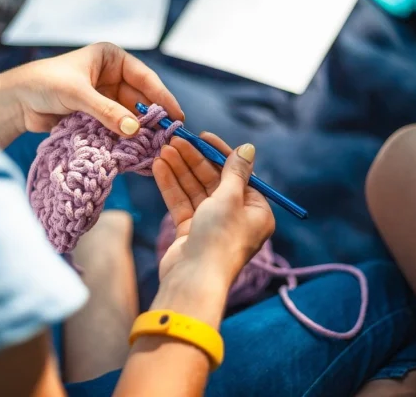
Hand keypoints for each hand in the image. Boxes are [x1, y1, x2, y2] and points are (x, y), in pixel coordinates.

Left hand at [0, 43, 183, 146]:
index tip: (176, 116)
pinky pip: (116, 128)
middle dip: (152, 119)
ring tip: (155, 149)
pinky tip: (135, 152)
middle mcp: (111, 76)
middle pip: (140, 99)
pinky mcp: (96, 117)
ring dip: (139, 132)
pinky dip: (125, 139)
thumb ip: (107, 112)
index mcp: (111, 58)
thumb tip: (134, 130)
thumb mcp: (78, 95)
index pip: (145, 78)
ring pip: (129, 116)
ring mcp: (105, 97)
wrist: (15, 102)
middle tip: (168, 138)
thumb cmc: (44, 84)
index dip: (162, 97)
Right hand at [152, 134, 275, 285]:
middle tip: (176, 140)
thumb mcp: (230, 198)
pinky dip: (171, 186)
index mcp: (256, 212)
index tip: (202, 136)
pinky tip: (159, 167)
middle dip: (194, 160)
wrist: (194, 279)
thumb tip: (248, 148)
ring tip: (163, 149)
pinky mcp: (191, 232)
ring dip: (180, 170)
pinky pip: (182, 204)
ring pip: (195, 191)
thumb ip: (234, 171)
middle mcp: (236, 218)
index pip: (238, 174)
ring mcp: (212, 225)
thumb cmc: (220, 237)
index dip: (219, 153)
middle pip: (214, 181)